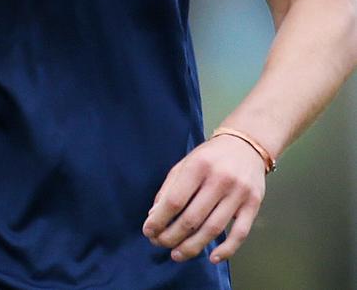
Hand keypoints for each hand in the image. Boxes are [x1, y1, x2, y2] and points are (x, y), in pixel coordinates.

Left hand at [142, 134, 266, 262]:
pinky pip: (240, 233)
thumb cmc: (210, 157)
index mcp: (199, 166)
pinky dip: (226, 250)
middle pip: (193, 218)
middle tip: (160, 244)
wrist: (246, 145)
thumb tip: (154, 216)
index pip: (175, 200)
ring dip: (193, 246)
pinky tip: (212, 257)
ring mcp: (239, 193)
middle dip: (172, 236)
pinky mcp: (254, 204)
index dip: (160, 219)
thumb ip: (169, 188)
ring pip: (213, 229)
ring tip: (177, 254)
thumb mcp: (186, 163)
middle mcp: (220, 179)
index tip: (148, 231)